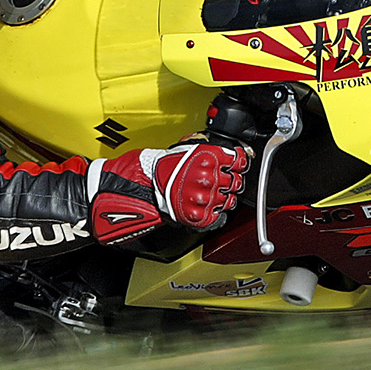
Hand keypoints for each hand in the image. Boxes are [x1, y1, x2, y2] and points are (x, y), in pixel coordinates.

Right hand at [90, 142, 253, 244]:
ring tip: (210, 195)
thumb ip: (199, 152)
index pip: (237, 159)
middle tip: (222, 181)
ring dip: (223, 198)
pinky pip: (217, 218)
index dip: (239, 162)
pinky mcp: (198, 217)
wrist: (132, 190)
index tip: (238, 163)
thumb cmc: (149, 170)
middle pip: (235, 181)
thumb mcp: (178, 151)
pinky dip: (214, 215)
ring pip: (229, 200)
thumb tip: (218, 152)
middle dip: (230, 181)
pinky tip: (207, 209)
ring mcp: (204, 199)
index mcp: (204, 158)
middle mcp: (207, 177)